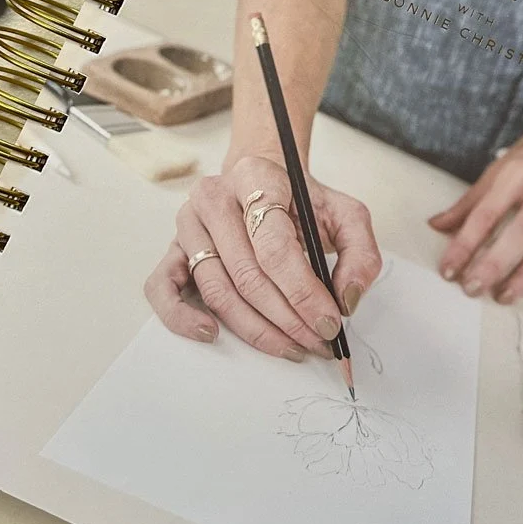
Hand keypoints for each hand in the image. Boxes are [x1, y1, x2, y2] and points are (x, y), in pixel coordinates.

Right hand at [144, 154, 382, 360]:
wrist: (262, 180)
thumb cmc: (299, 201)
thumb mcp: (344, 213)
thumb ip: (360, 251)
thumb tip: (346, 298)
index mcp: (255, 177)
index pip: (274, 244)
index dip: (302, 290)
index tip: (329, 320)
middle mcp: (213, 197)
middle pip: (248, 273)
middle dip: (287, 318)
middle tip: (318, 341)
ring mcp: (187, 223)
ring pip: (217, 289)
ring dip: (256, 328)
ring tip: (291, 346)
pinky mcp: (172, 248)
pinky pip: (162, 288)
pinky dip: (181, 317)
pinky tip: (212, 334)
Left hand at [428, 98, 522, 308]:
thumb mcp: (501, 167)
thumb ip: (471, 200)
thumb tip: (437, 225)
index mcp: (516, 174)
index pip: (485, 214)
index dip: (464, 244)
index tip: (448, 269)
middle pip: (518, 234)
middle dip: (492, 265)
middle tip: (471, 288)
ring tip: (502, 297)